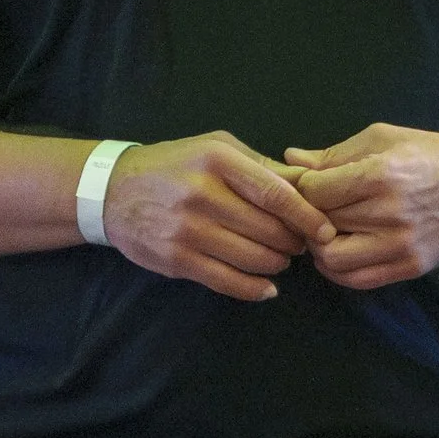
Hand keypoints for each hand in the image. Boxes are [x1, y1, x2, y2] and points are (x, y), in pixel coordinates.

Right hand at [102, 129, 334, 301]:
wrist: (112, 191)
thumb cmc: (174, 165)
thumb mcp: (215, 148)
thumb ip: (261, 166)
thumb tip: (311, 184)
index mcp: (218, 160)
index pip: (275, 193)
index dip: (306, 216)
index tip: (326, 231)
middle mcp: (202, 193)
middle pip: (269, 230)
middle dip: (294, 242)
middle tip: (298, 244)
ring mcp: (187, 230)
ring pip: (254, 258)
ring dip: (277, 264)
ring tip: (279, 258)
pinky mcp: (177, 259)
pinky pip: (228, 282)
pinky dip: (255, 289)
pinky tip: (267, 287)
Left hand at [281, 123, 438, 288]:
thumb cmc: (429, 154)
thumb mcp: (383, 139)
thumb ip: (334, 154)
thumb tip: (290, 160)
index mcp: (380, 174)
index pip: (315, 191)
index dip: (303, 188)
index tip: (310, 185)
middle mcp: (389, 213)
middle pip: (320, 224)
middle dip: (309, 216)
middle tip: (313, 209)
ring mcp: (400, 245)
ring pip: (332, 259)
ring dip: (320, 248)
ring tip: (327, 232)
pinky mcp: (410, 266)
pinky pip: (357, 280)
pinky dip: (338, 270)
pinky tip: (340, 252)